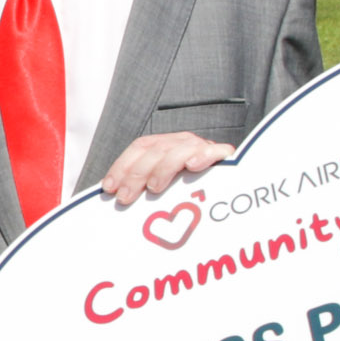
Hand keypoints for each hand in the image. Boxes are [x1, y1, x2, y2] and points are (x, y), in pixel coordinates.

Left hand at [99, 131, 236, 204]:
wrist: (230, 187)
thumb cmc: (188, 193)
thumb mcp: (161, 188)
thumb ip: (142, 189)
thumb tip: (113, 197)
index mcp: (165, 146)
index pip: (140, 147)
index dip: (122, 166)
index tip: (109, 187)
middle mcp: (182, 143)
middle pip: (156, 150)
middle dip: (136, 174)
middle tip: (126, 197)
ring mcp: (202, 148)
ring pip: (180, 149)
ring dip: (164, 168)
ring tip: (154, 187)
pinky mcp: (224, 157)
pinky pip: (216, 152)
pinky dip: (204, 156)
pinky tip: (193, 165)